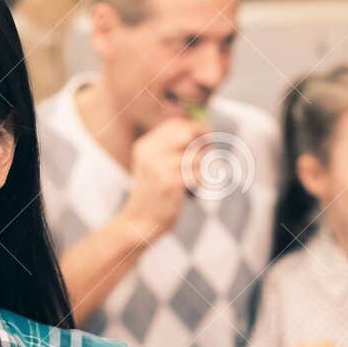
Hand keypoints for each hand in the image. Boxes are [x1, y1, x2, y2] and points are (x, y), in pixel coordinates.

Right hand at [113, 117, 207, 244]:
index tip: (207, 135)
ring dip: (202, 167)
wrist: (140, 221)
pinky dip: (201, 181)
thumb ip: (171, 147)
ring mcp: (159, 168)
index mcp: (145, 146)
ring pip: (197, 156)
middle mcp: (150, 153)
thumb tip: (202, 131)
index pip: (176, 125)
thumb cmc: (154, 193)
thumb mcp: (153, 165)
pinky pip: (198, 174)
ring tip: (195, 177)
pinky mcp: (170, 183)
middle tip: (208, 152)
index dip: (196, 127)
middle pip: (188, 134)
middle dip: (203, 142)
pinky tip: (193, 188)